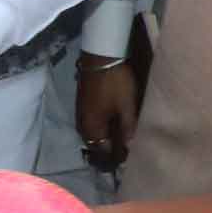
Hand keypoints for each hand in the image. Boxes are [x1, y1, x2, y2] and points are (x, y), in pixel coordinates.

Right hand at [75, 59, 140, 173]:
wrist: (100, 56)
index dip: (116, 155)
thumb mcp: (127, 106)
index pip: (103, 150)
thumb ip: (128, 128)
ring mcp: (80, 111)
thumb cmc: (116, 83)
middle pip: (94, 142)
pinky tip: (110, 122)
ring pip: (91, 132)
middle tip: (123, 148)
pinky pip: (90, 122)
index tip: (129, 156)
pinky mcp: (82, 102)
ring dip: (102, 136)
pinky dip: (99, 126)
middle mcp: (82, 123)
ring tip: (118, 136)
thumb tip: (131, 146)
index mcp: (92, 127)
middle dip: (107, 147)